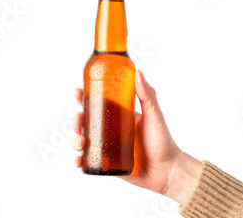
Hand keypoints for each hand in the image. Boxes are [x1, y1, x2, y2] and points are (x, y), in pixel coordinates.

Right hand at [71, 69, 201, 204]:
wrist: (167, 171)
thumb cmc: (163, 142)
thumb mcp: (154, 115)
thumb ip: (147, 95)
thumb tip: (137, 71)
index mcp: (120, 115)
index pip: (98, 102)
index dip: (85, 97)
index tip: (78, 91)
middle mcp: (111, 130)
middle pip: (86, 122)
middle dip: (77, 119)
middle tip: (79, 119)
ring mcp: (108, 147)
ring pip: (83, 140)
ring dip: (75, 139)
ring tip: (80, 141)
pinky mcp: (107, 163)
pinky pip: (88, 161)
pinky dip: (78, 160)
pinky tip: (78, 160)